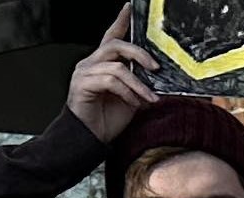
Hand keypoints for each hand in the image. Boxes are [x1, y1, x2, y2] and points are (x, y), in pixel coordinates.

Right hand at [66, 11, 161, 142]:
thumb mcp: (132, 97)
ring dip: (138, 84)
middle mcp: (91, 63)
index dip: (121, 21)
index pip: (111, 36)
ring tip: (149, 98)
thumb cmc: (108, 119)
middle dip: (139, 54)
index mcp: (103, 63)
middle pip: (115, 44)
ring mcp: (85, 72)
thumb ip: (140, 82)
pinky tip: (134, 103)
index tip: (130, 8)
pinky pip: (110, 81)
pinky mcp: (82, 84)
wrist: (91, 138)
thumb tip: (160, 76)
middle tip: (155, 68)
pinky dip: (127, 92)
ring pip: (117, 66)